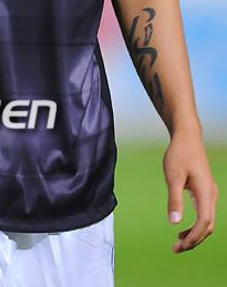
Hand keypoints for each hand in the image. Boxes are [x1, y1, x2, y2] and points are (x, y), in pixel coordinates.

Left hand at [163, 132, 217, 252]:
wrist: (187, 136)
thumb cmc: (179, 154)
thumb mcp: (173, 175)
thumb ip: (174, 199)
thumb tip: (174, 222)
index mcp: (206, 192)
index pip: (204, 222)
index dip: (193, 237)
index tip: (180, 245)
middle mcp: (211, 195)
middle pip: (208, 226)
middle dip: (194, 240)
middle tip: (176, 249)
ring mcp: (210, 193)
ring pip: (207, 221)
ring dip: (195, 234)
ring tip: (178, 243)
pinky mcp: (205, 191)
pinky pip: (204, 214)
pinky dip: (195, 225)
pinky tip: (182, 228)